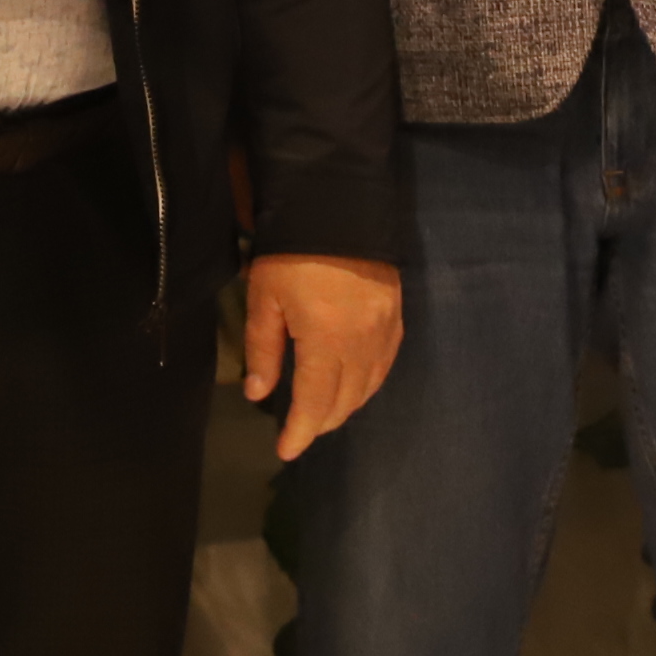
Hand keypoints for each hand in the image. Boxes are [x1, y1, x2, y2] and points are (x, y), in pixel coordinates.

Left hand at [241, 253, 402, 461]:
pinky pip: (386, 364)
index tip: (284, 451)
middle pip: (345, 401)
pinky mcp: (396, 315)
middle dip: (321, 423)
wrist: (339, 205)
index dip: (300, 431)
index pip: (315, 402)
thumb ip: (263, 349)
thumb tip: (259, 394)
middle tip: (299, 430)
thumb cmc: (292, 251)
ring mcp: (385, 329)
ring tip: (322, 413)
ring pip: (369, 387)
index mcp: (326, 340)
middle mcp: (362, 342)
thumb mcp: (265, 297)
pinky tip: (353, 384)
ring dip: (345, 406)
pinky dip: (368, 383)